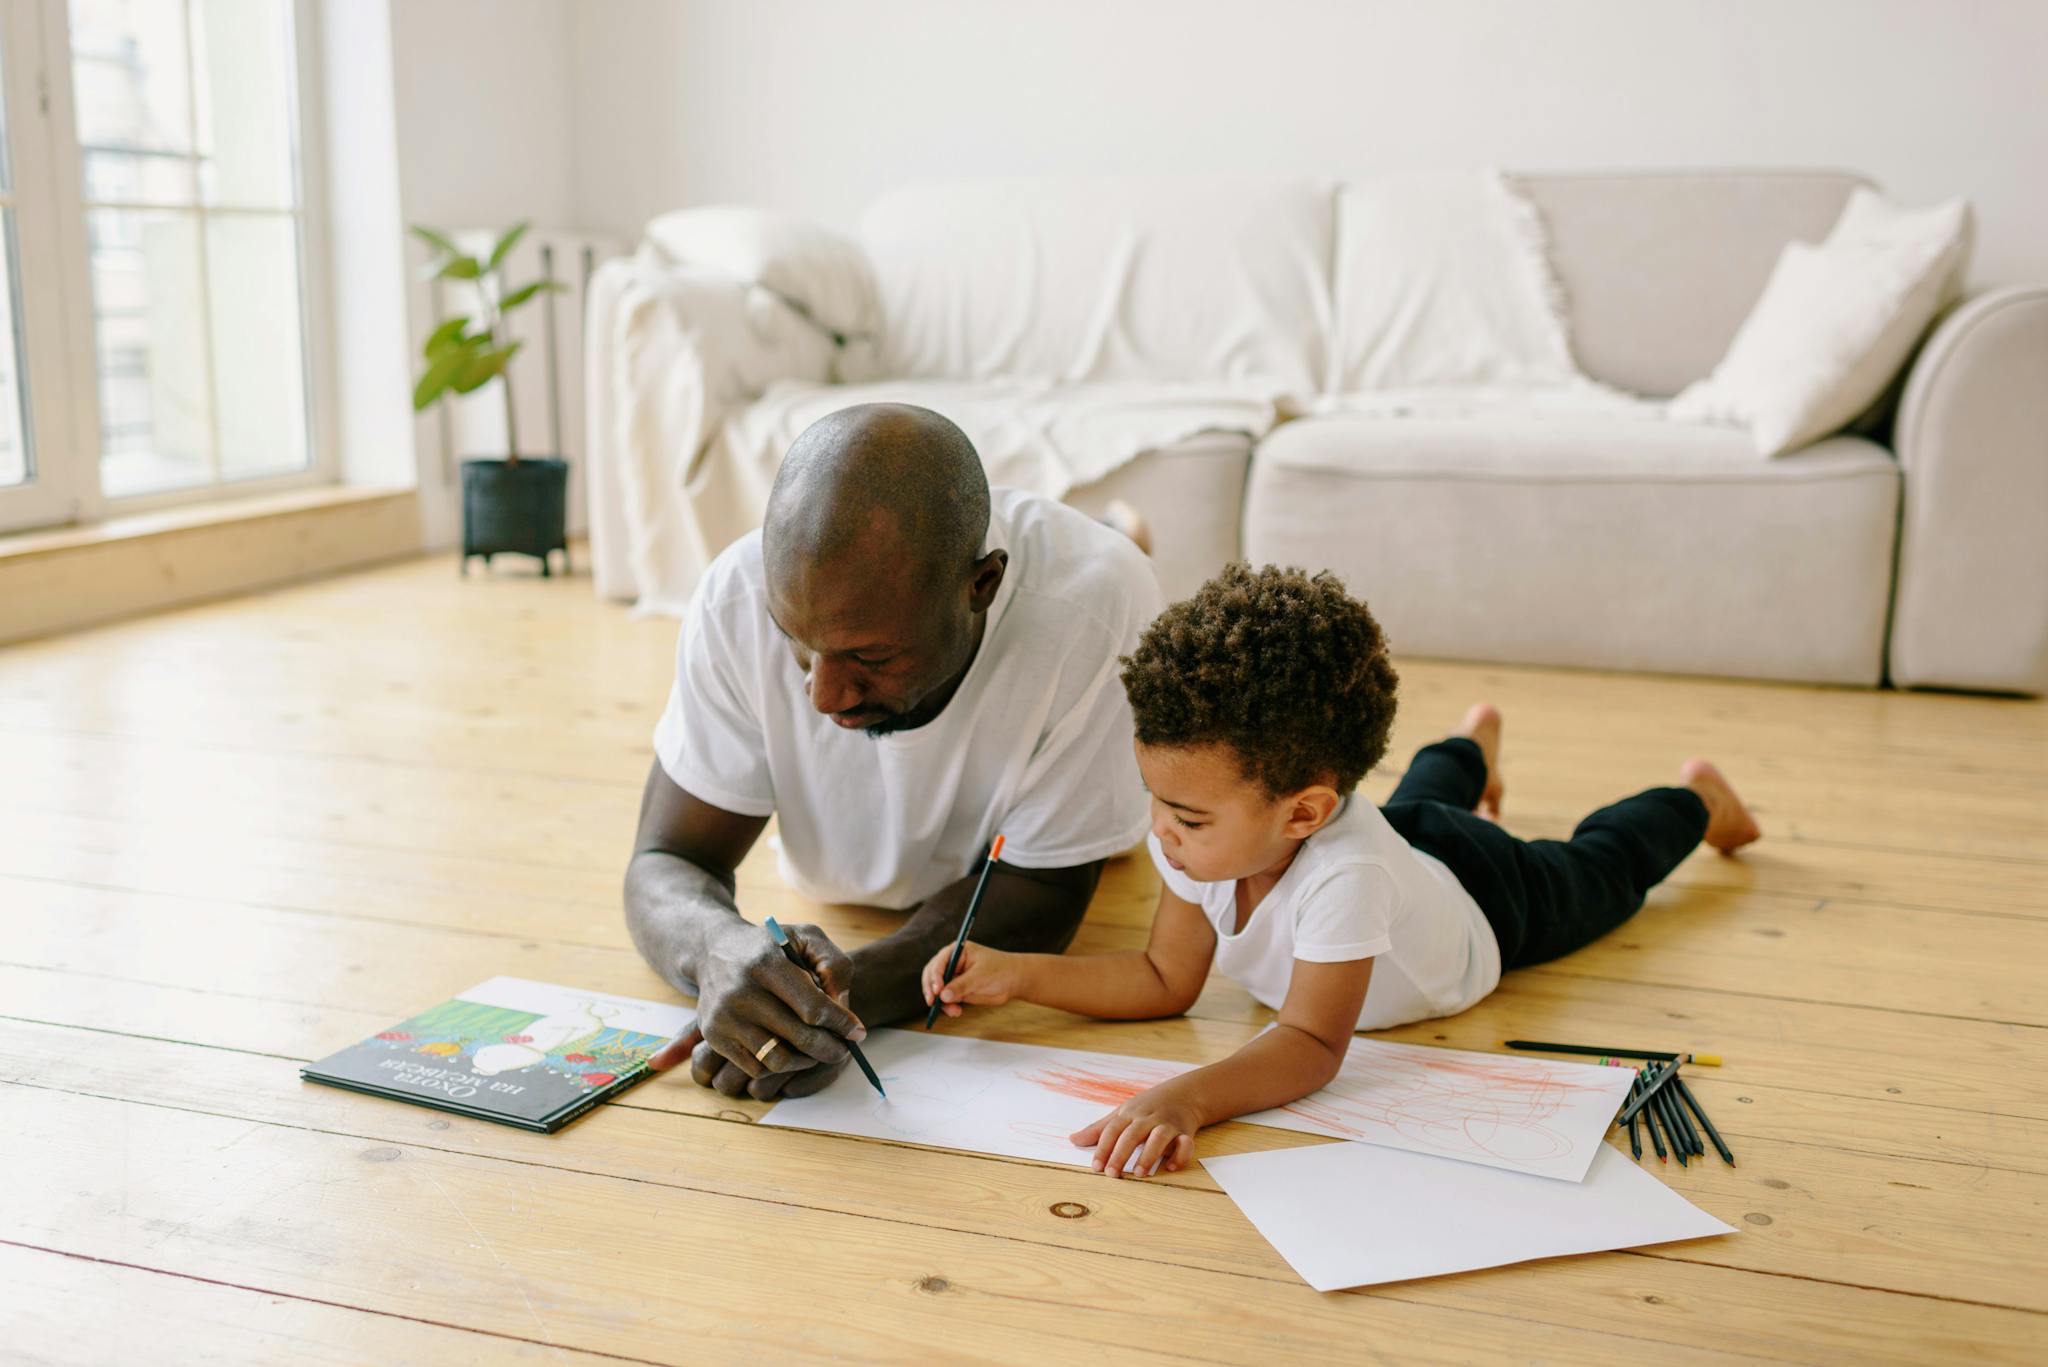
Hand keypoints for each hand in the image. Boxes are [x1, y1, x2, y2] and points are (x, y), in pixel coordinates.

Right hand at [647, 919, 863, 1099]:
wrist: (714, 949)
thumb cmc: (770, 946)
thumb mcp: (806, 936)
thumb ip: (834, 965)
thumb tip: (843, 1008)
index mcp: (765, 963)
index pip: (813, 1007)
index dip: (841, 1024)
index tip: (858, 1032)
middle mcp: (740, 992)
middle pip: (799, 1037)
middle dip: (830, 1048)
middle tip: (843, 1049)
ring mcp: (724, 1018)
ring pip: (777, 1060)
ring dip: (805, 1062)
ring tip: (817, 1051)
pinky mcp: (714, 1036)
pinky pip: (756, 1069)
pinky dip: (779, 1068)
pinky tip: (790, 1052)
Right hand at [920, 941, 1024, 1017]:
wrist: (1013, 981)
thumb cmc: (1000, 971)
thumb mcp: (980, 977)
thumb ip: (961, 985)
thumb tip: (943, 995)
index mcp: (956, 952)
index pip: (939, 963)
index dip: (935, 977)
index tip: (937, 991)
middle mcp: (951, 963)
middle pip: (932, 976)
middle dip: (932, 990)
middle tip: (934, 1003)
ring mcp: (953, 977)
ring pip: (937, 990)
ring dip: (941, 1002)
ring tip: (954, 1011)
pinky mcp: (956, 990)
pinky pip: (946, 999)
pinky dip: (948, 1006)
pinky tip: (956, 1012)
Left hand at [1070, 1083, 1202, 1178]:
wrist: (1184, 1094)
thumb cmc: (1147, 1107)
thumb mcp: (1122, 1113)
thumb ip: (1099, 1129)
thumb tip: (1072, 1140)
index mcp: (1129, 1113)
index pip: (1112, 1130)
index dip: (1103, 1148)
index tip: (1096, 1167)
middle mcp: (1147, 1118)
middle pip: (1132, 1134)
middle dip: (1121, 1154)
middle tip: (1112, 1174)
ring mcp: (1167, 1124)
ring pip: (1158, 1137)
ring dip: (1149, 1155)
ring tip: (1139, 1173)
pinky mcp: (1186, 1132)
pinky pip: (1185, 1143)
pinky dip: (1180, 1154)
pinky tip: (1171, 1167)